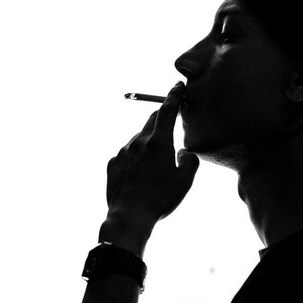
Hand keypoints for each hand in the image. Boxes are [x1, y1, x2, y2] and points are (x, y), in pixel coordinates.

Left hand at [99, 81, 198, 254]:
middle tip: (170, 123)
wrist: (129, 217)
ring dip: (149, 143)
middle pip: (152, 121)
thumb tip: (184, 152)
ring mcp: (123, 151)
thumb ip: (190, 161)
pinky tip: (141, 176)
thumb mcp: (185, 182)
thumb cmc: (160, 200)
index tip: (178, 86)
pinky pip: (128, 154)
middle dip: (162, 119)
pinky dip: (136, 157)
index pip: (167, 111)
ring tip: (156, 167)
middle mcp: (138, 142)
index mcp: (158, 143)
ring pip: (139, 139)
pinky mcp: (113, 163)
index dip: (174, 96)